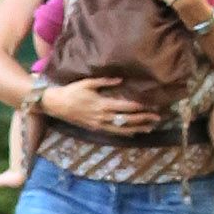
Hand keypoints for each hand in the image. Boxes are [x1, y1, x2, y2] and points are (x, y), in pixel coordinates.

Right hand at [44, 74, 158, 137]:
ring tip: (150, 127)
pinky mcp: (95, 128)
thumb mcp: (88, 83)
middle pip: (127, 120)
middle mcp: (102, 117)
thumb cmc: (72, 91)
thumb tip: (121, 80)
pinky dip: (125, 133)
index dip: (140, 107)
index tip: (152, 105)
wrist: (56, 105)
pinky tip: (134, 132)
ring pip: (122, 129)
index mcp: (102, 104)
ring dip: (137, 128)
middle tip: (158, 118)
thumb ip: (105, 82)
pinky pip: (113, 132)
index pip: (126, 107)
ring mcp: (99, 124)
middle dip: (143, 119)